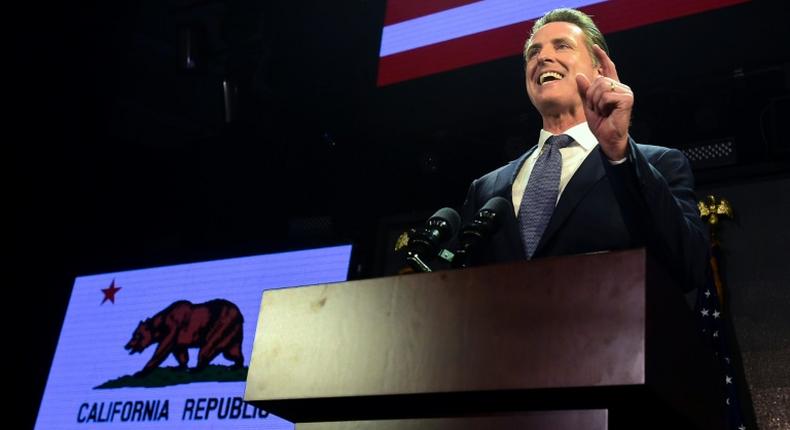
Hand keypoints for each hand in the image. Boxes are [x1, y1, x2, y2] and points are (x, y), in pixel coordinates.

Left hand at [575, 45, 633, 160]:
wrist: (608, 139)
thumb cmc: (601, 124)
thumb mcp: (588, 106)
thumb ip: (584, 91)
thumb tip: (579, 75)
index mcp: (612, 88)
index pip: (608, 68)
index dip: (601, 57)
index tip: (595, 47)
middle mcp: (621, 87)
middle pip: (599, 79)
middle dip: (591, 95)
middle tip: (596, 108)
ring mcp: (625, 92)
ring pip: (601, 86)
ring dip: (596, 101)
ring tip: (602, 111)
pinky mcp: (627, 98)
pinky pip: (606, 95)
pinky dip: (602, 105)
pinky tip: (608, 112)